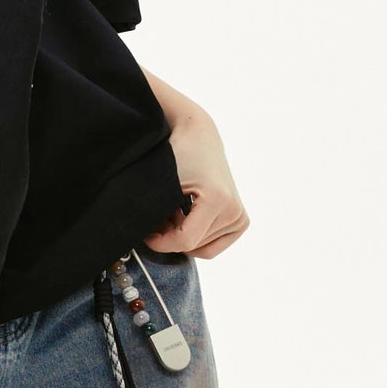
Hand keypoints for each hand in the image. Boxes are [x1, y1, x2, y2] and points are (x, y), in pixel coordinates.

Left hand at [141, 103, 250, 256]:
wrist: (199, 138)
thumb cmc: (177, 155)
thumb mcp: (162, 183)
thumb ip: (154, 213)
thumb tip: (146, 241)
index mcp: (218, 200)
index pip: (185, 240)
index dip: (161, 243)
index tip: (146, 235)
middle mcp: (234, 210)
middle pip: (194, 246)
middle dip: (172, 237)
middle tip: (159, 217)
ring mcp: (239, 217)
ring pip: (203, 249)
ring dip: (184, 236)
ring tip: (173, 213)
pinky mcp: (240, 220)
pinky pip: (214, 245)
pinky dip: (197, 237)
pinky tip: (186, 218)